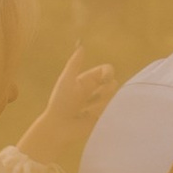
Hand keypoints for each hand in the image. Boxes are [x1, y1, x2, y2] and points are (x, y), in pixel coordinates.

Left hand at [17, 46, 118, 172]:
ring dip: (99, 104)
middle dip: (105, 90)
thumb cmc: (60, 102)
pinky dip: (101, 113)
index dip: (108, 73)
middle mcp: (96, 91)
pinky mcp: (103, 117)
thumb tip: (82, 46)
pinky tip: (88, 117)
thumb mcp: (66, 80)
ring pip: (113, 98)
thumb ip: (74, 64)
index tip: (105, 79)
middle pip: (113, 84)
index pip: (107, 71)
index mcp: (89, 80)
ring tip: (85, 111)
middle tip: (90, 99)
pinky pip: (111, 111)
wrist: (59, 126)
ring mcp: (100, 105)